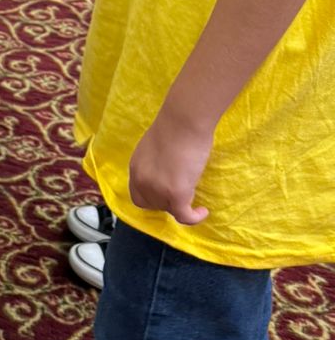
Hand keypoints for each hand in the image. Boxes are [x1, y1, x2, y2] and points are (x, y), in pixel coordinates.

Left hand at [128, 107, 213, 224]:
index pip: (138, 196)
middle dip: (167, 203)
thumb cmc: (174, 127)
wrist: (183, 121)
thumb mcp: (155, 148)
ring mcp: (157, 189)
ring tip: (194, 199)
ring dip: (181, 207)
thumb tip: (166, 172)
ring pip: (169, 210)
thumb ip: (155, 164)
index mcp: (136, 168)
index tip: (166, 196)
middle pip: (153, 205)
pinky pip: (184, 216)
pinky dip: (194, 217)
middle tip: (184, 194)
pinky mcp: (175, 193)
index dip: (152, 199)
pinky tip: (203, 211)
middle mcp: (142, 181)